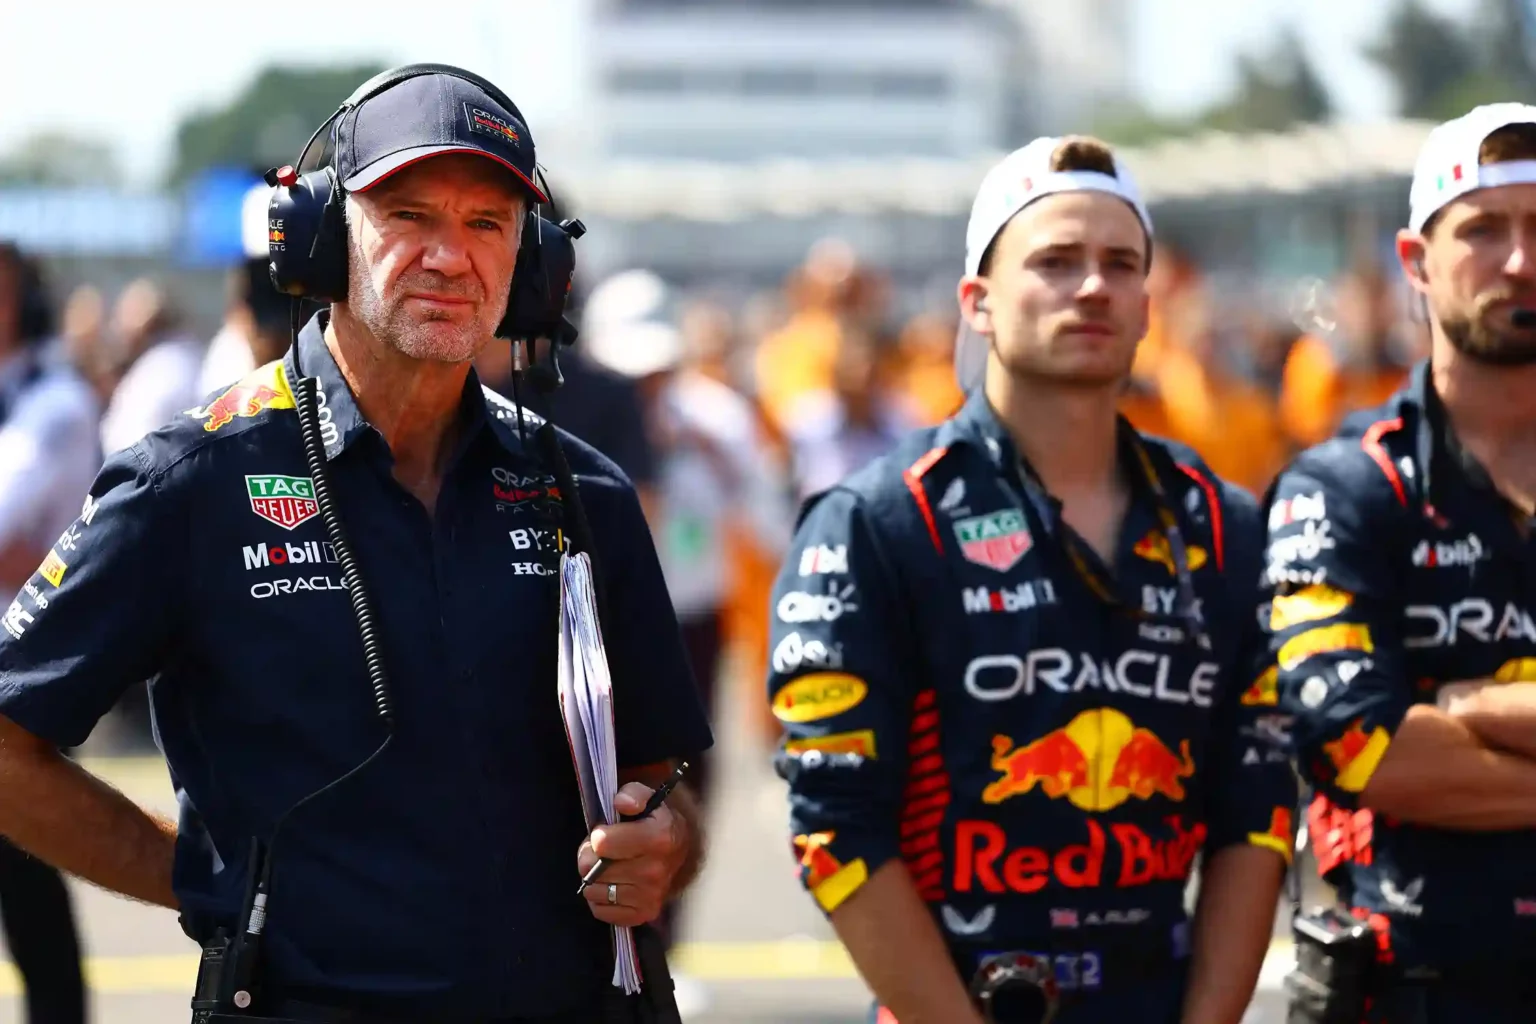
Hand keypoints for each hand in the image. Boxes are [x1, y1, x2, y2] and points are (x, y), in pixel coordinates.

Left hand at [577, 782, 686, 927]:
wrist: (678, 852)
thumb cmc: (654, 823)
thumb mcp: (647, 799)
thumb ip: (632, 794)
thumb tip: (622, 804)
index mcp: (659, 838)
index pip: (602, 843)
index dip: (598, 835)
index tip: (606, 832)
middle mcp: (656, 871)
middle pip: (593, 870)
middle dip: (591, 857)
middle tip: (603, 851)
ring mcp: (650, 896)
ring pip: (593, 891)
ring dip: (595, 878)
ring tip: (609, 866)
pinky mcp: (642, 914)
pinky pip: (600, 910)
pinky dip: (601, 898)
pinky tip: (613, 884)